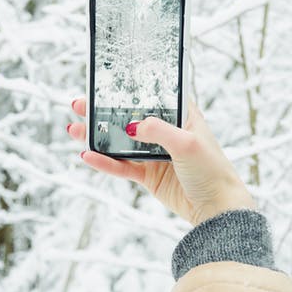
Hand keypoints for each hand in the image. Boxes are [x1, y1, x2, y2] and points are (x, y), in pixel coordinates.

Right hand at [67, 97, 255, 225]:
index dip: (128, 90)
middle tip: (79, 105)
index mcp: (181, 116)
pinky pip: (122, 167)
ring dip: (98, 137)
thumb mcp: (187, 143)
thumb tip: (130, 125)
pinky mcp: (149, 176)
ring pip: (121, 143)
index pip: (151, 96)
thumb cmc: (212, 170)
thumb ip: (157, 130)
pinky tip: (88, 156)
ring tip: (74, 130)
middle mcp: (166, 133)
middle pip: (129, 118)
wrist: (217, 208)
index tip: (103, 84)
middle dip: (104, 112)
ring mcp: (155, 155)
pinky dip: (105, 163)